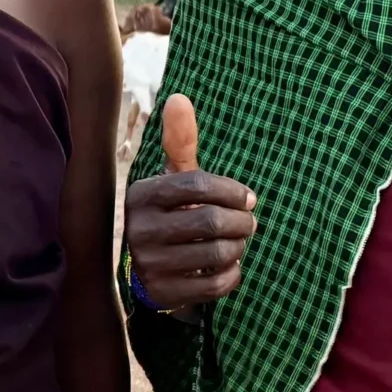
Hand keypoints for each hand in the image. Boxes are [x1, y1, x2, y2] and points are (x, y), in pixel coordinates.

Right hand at [123, 95, 257, 310]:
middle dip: (242, 222)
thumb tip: (180, 97)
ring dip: (238, 247)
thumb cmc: (168, 213)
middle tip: (250, 223)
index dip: (232, 191)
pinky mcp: (164, 294)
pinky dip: (233, 273)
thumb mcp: (171, 180)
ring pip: (217, 253)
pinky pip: (216, 283)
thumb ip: (180, 142)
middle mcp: (141, 230)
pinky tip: (228, 264)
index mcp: (143, 195)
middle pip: (212, 222)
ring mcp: (150, 264)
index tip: (248, 199)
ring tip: (238, 242)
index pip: (198, 185)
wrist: (141, 268)